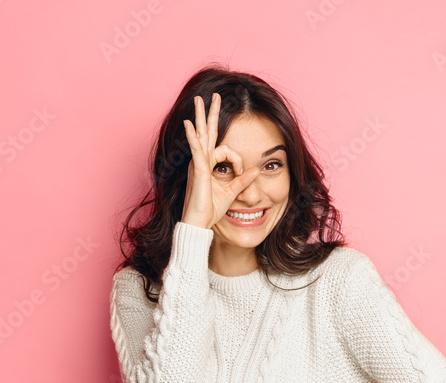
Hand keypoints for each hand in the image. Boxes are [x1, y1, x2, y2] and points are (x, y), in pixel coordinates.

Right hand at [180, 92, 260, 229]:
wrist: (199, 223)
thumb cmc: (211, 209)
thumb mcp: (232, 192)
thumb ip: (243, 179)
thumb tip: (255, 170)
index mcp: (209, 165)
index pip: (225, 149)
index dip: (237, 159)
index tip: (241, 172)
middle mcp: (202, 161)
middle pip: (207, 132)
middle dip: (210, 113)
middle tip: (211, 96)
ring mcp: (198, 164)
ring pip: (202, 135)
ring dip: (201, 116)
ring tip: (199, 100)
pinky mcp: (199, 170)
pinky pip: (196, 150)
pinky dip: (193, 137)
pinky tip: (189, 124)